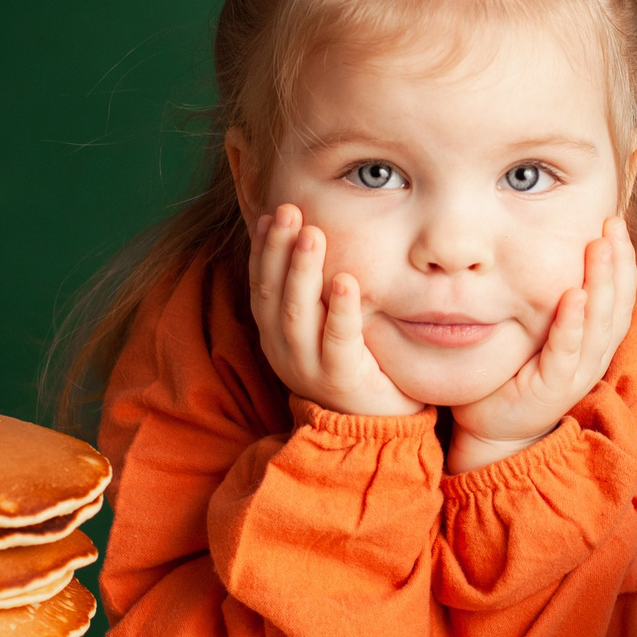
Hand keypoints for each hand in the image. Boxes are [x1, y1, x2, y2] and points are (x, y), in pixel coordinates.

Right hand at [248, 204, 424, 419]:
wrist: (375, 426)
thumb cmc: (352, 364)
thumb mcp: (323, 326)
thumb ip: (314, 292)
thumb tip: (309, 235)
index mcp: (275, 334)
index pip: (261, 285)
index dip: (263, 248)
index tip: (271, 213)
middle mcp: (283, 350)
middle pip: (273, 294)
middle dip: (279, 249)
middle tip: (290, 210)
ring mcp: (309, 367)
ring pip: (297, 315)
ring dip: (304, 271)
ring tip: (314, 235)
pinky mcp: (342, 380)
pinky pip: (338, 341)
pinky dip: (341, 310)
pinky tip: (347, 281)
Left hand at [447, 218, 636, 474]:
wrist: (494, 428)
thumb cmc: (516, 372)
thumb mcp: (542, 330)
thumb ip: (554, 300)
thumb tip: (549, 248)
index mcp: (595, 340)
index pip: (620, 295)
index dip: (623, 259)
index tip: (616, 223)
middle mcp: (594, 355)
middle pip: (617, 304)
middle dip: (617, 261)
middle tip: (613, 224)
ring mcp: (577, 373)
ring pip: (599, 324)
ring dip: (601, 283)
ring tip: (600, 247)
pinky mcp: (554, 388)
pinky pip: (567, 351)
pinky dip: (572, 323)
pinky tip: (573, 295)